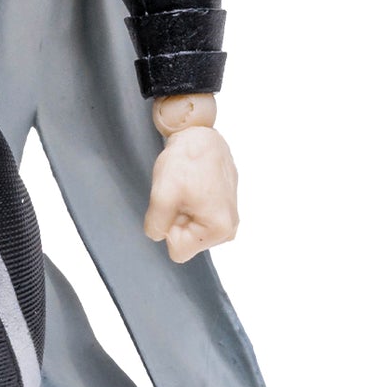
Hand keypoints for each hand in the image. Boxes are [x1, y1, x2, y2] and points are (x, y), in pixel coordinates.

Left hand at [144, 124, 238, 262]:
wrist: (200, 135)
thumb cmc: (186, 161)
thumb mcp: (162, 195)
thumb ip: (156, 226)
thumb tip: (159, 236)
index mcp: (219, 229)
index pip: (179, 252)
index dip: (169, 229)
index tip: (174, 205)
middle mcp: (229, 228)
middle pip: (187, 241)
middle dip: (177, 221)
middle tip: (179, 195)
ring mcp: (229, 218)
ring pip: (190, 229)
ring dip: (182, 212)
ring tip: (185, 190)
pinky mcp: (224, 208)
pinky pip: (198, 217)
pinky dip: (190, 205)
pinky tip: (192, 187)